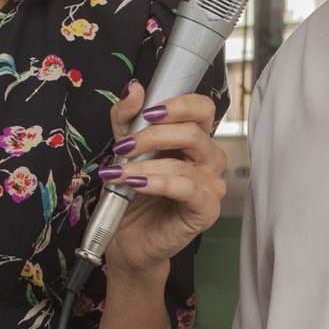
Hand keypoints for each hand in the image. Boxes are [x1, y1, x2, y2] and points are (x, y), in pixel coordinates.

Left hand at [99, 82, 227, 278]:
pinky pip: (187, 189)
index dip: (179, 105)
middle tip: (123, 147)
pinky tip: (137, 185)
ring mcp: (211, 186)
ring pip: (185, 162)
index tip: (148, 112)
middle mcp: (208, 160)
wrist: (125, 239)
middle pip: (194, 132)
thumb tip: (134, 89)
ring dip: (146, 164)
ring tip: (118, 172)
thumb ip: (126, 120)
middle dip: (153, 135)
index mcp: (193, 141)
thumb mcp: (122, 149)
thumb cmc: (130, 196)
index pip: (202, 109)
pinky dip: (159, 183)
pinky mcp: (206, 210)